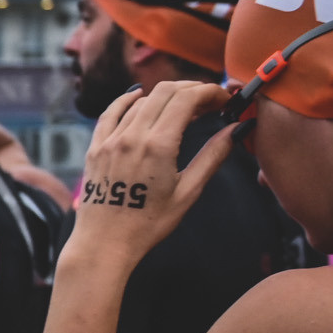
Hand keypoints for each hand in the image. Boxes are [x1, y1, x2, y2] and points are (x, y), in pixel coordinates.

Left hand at [63, 80, 234, 268]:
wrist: (104, 243)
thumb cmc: (149, 223)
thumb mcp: (188, 191)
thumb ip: (213, 156)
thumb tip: (237, 129)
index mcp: (157, 146)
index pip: (186, 98)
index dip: (210, 91)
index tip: (225, 99)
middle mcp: (130, 137)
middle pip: (165, 92)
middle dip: (192, 90)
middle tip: (211, 102)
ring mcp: (109, 140)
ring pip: (141, 101)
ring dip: (166, 97)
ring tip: (186, 108)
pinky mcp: (94, 148)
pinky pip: (110, 113)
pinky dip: (127, 100)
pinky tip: (139, 95)